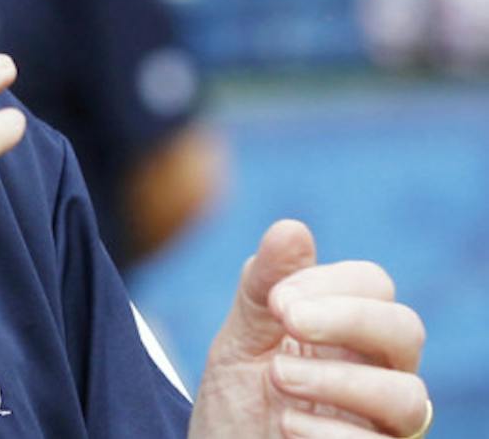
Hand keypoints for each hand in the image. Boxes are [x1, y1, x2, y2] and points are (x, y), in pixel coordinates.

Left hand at [190, 220, 429, 438]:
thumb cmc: (238, 400)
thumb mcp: (240, 340)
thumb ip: (263, 288)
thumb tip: (292, 228)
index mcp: (347, 331)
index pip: (374, 284)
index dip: (330, 283)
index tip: (276, 301)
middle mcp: (376, 373)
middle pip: (406, 330)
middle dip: (348, 319)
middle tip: (287, 322)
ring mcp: (380, 424)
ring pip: (408, 396)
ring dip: (339, 380)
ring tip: (276, 378)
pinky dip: (331, 432)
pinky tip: (284, 423)